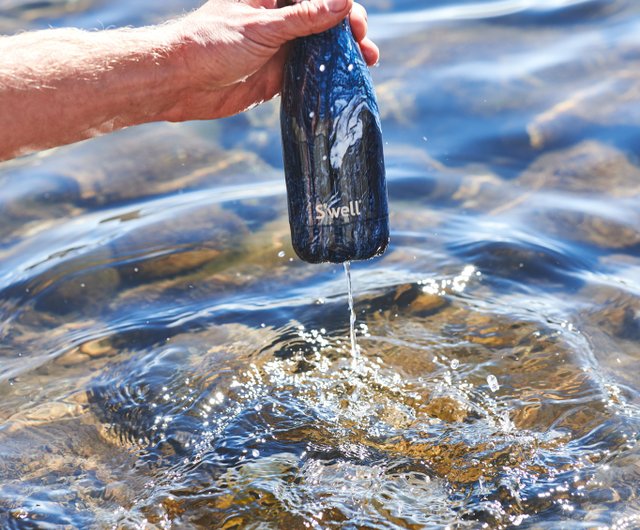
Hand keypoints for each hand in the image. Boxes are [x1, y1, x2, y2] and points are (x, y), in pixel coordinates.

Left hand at [164, 0, 378, 121]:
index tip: (355, 19)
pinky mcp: (277, 74)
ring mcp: (279, 46)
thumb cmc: (212, 44)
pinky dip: (328, 75)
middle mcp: (278, 19)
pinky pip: (310, 71)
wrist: (182, 83)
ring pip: (320, 45)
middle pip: (324, 18)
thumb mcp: (262, 28)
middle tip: (364, 43)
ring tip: (367, 61)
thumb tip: (343, 4)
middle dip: (348, 27)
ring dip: (344, 52)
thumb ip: (303, 18)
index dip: (340, 4)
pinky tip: (346, 79)